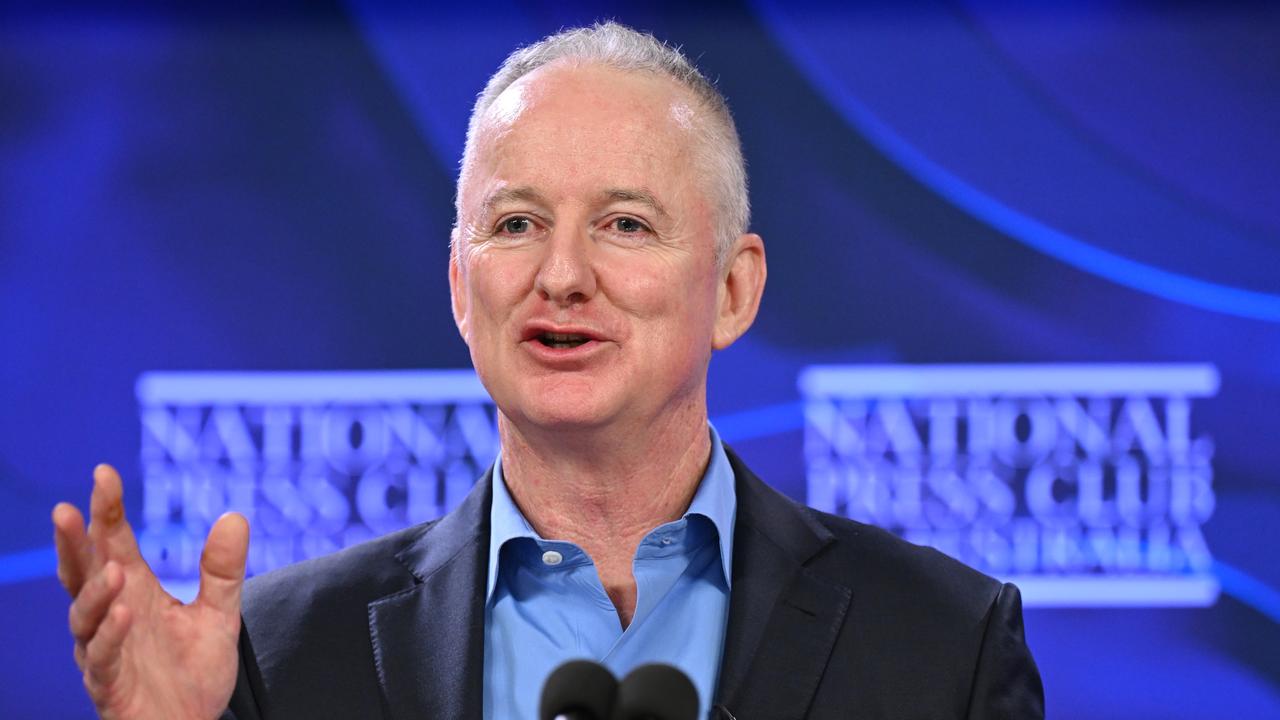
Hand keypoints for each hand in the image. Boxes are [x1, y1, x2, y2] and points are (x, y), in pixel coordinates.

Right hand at [53, 464, 248, 719]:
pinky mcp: (110, 686)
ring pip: (85, 617)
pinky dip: (110, 636)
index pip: (113, 543)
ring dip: (94, 591)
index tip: (104, 473)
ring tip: (111, 566)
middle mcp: (113, 616)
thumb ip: (222, 570)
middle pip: (83, 574)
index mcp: (135, 592)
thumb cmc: (193, 673)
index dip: (106, 510)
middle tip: (67, 509)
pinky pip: (102, 660)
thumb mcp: (218, 615)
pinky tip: (123, 613)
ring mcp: (106, 652)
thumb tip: (235, 516)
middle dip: (73, 543)